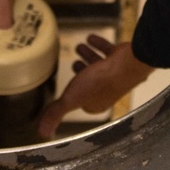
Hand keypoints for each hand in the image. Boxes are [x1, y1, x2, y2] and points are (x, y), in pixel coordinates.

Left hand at [38, 37, 153, 137]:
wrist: (127, 64)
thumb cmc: (100, 83)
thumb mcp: (71, 99)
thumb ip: (56, 112)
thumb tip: (42, 132)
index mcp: (96, 103)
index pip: (83, 100)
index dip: (75, 94)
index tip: (67, 85)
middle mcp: (107, 90)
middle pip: (91, 80)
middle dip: (81, 71)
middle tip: (73, 62)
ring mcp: (116, 74)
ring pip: (99, 64)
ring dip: (88, 56)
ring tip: (79, 46)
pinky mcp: (121, 59)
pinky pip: (108, 51)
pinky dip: (99, 44)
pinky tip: (90, 37)